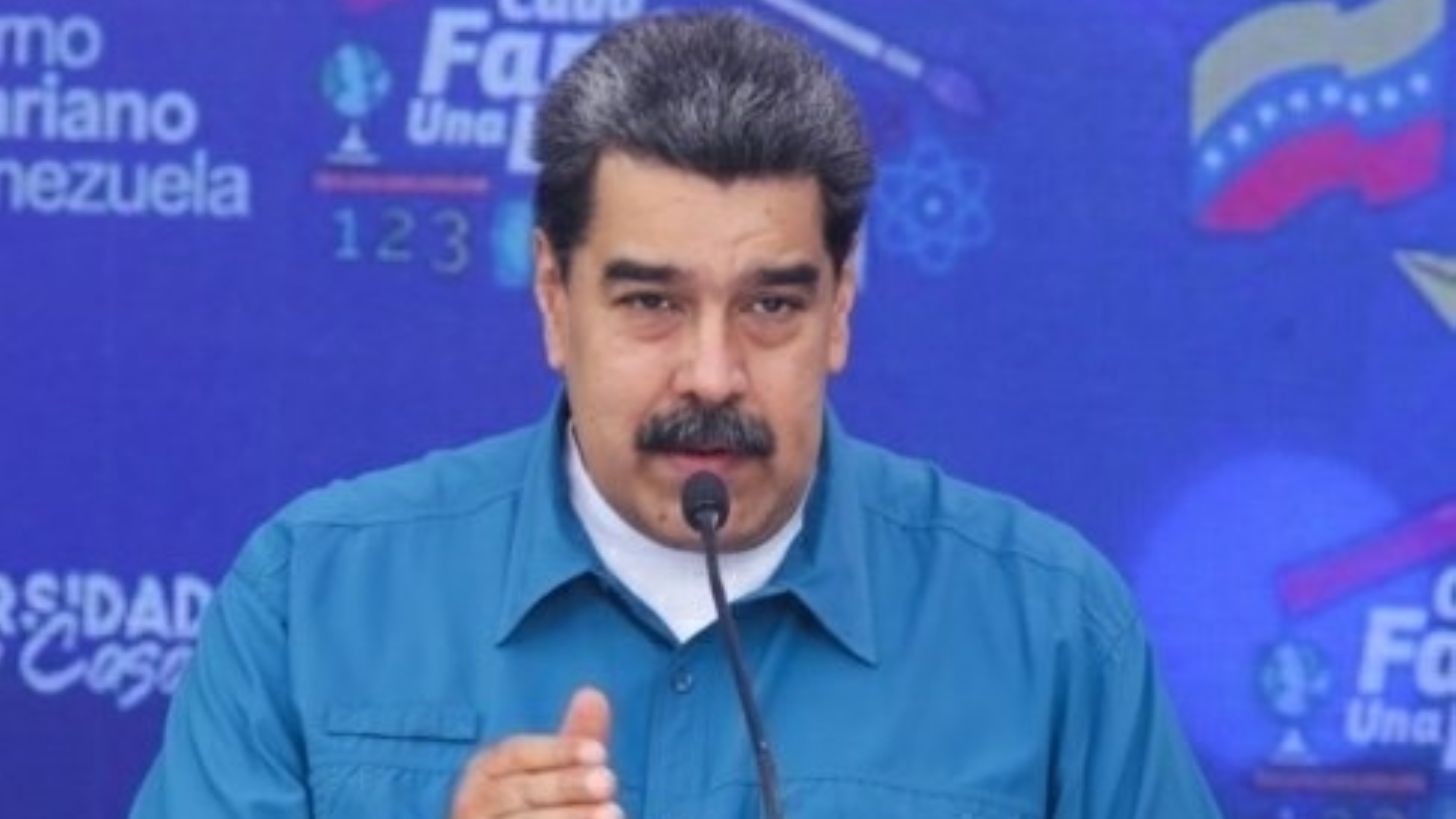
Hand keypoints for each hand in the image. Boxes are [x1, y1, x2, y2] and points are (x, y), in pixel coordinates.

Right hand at [449, 687, 621, 818]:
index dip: (559, 751)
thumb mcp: (558, 773)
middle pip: (520, 791)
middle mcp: (470, 803)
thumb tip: (593, 693)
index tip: (600, 752)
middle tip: (609, 782)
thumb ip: (575, 739)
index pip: (516, 753)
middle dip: (567, 785)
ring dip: (570, 817)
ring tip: (613, 812)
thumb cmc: (541, 809)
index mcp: (484, 772)